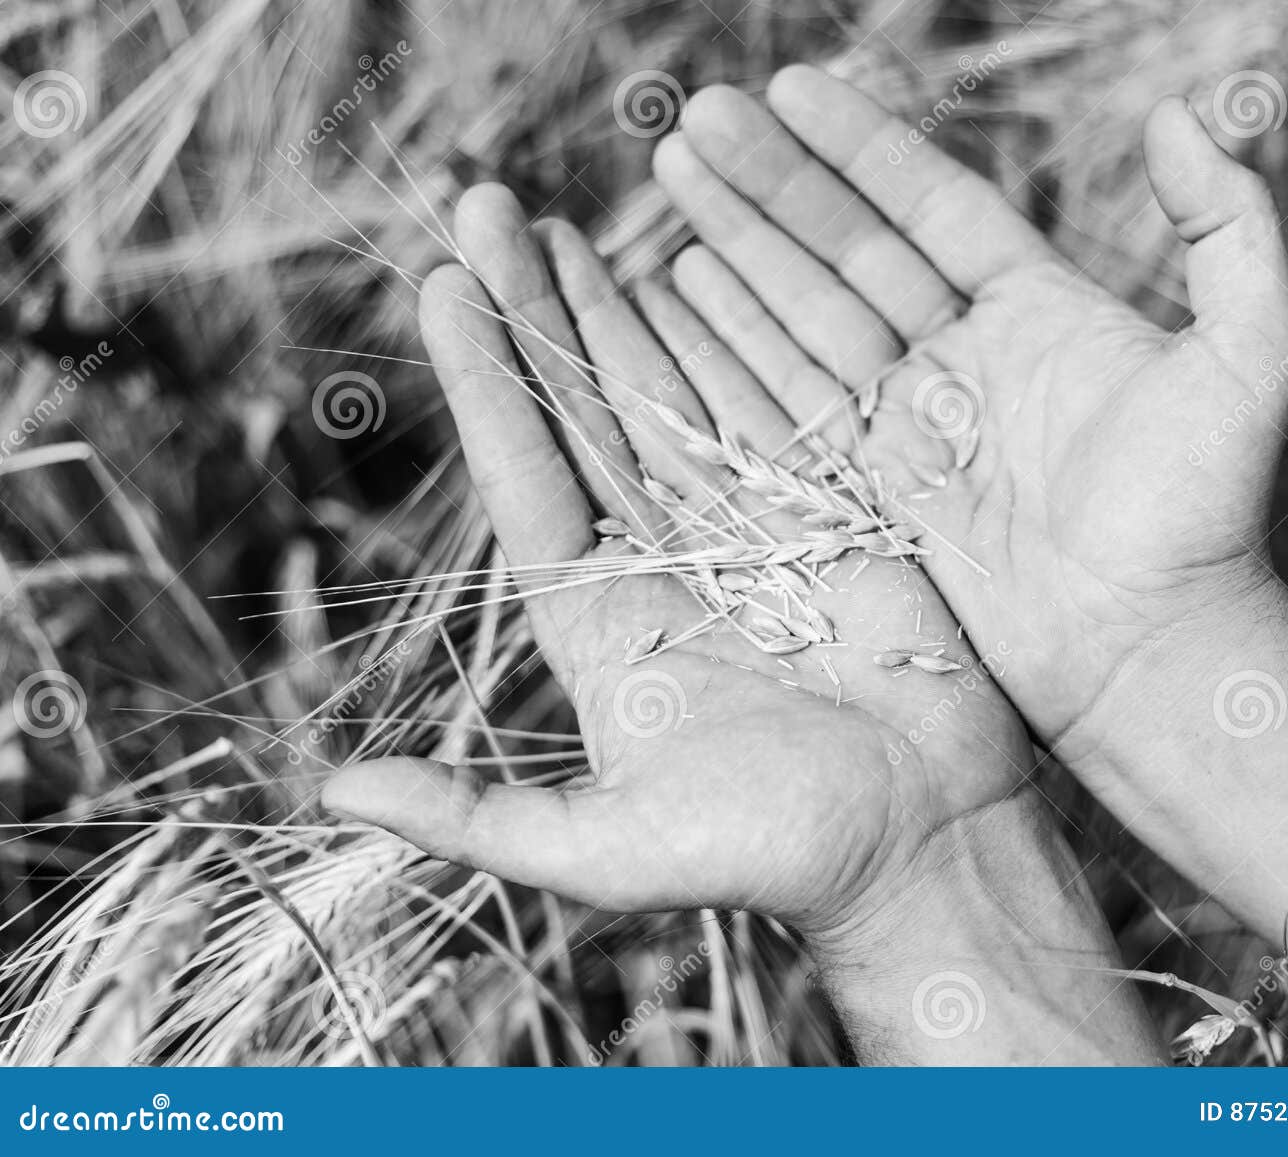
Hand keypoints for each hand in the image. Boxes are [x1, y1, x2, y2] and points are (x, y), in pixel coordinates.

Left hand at [321, 186, 1038, 946]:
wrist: (922, 852)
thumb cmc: (771, 858)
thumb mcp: (609, 851)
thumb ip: (479, 818)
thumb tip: (333, 792)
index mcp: (602, 623)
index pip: (527, 478)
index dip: (487, 382)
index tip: (444, 286)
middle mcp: (663, 563)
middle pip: (585, 415)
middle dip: (536, 312)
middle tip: (488, 205)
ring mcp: (748, 532)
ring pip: (670, 398)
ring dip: (617, 309)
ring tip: (570, 222)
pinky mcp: (830, 517)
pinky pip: (770, 409)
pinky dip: (733, 340)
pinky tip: (694, 272)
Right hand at [651, 66, 1287, 750]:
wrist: (1151, 650)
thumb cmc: (1208, 514)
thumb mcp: (1247, 355)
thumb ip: (1225, 227)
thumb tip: (1177, 113)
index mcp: (1036, 311)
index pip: (928, 204)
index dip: (857, 145)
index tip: (786, 86)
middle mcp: (963, 359)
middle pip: (847, 247)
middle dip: (771, 181)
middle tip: (696, 117)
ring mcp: (912, 425)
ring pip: (806, 313)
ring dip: (738, 244)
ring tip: (671, 175)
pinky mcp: (872, 492)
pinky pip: (792, 399)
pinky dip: (737, 342)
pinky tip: (684, 284)